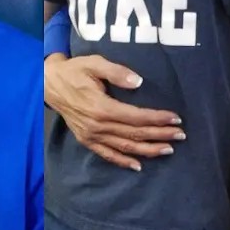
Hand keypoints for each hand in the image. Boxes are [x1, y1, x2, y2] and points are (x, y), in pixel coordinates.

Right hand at [43, 53, 183, 170]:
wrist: (48, 84)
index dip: (157, 119)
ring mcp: (91, 135)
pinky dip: (123, 161)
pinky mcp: (86, 140)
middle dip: (160, 135)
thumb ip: (117, 72)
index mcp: (101, 107)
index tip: (176, 118)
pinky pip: (107, 155)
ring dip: (148, 150)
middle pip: (135, 134)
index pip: (136, 117)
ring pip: (125, 147)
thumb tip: (138, 82)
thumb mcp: (94, 63)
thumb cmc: (74, 71)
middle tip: (180, 135)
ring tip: (168, 149)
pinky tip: (138, 165)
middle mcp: (97, 125)